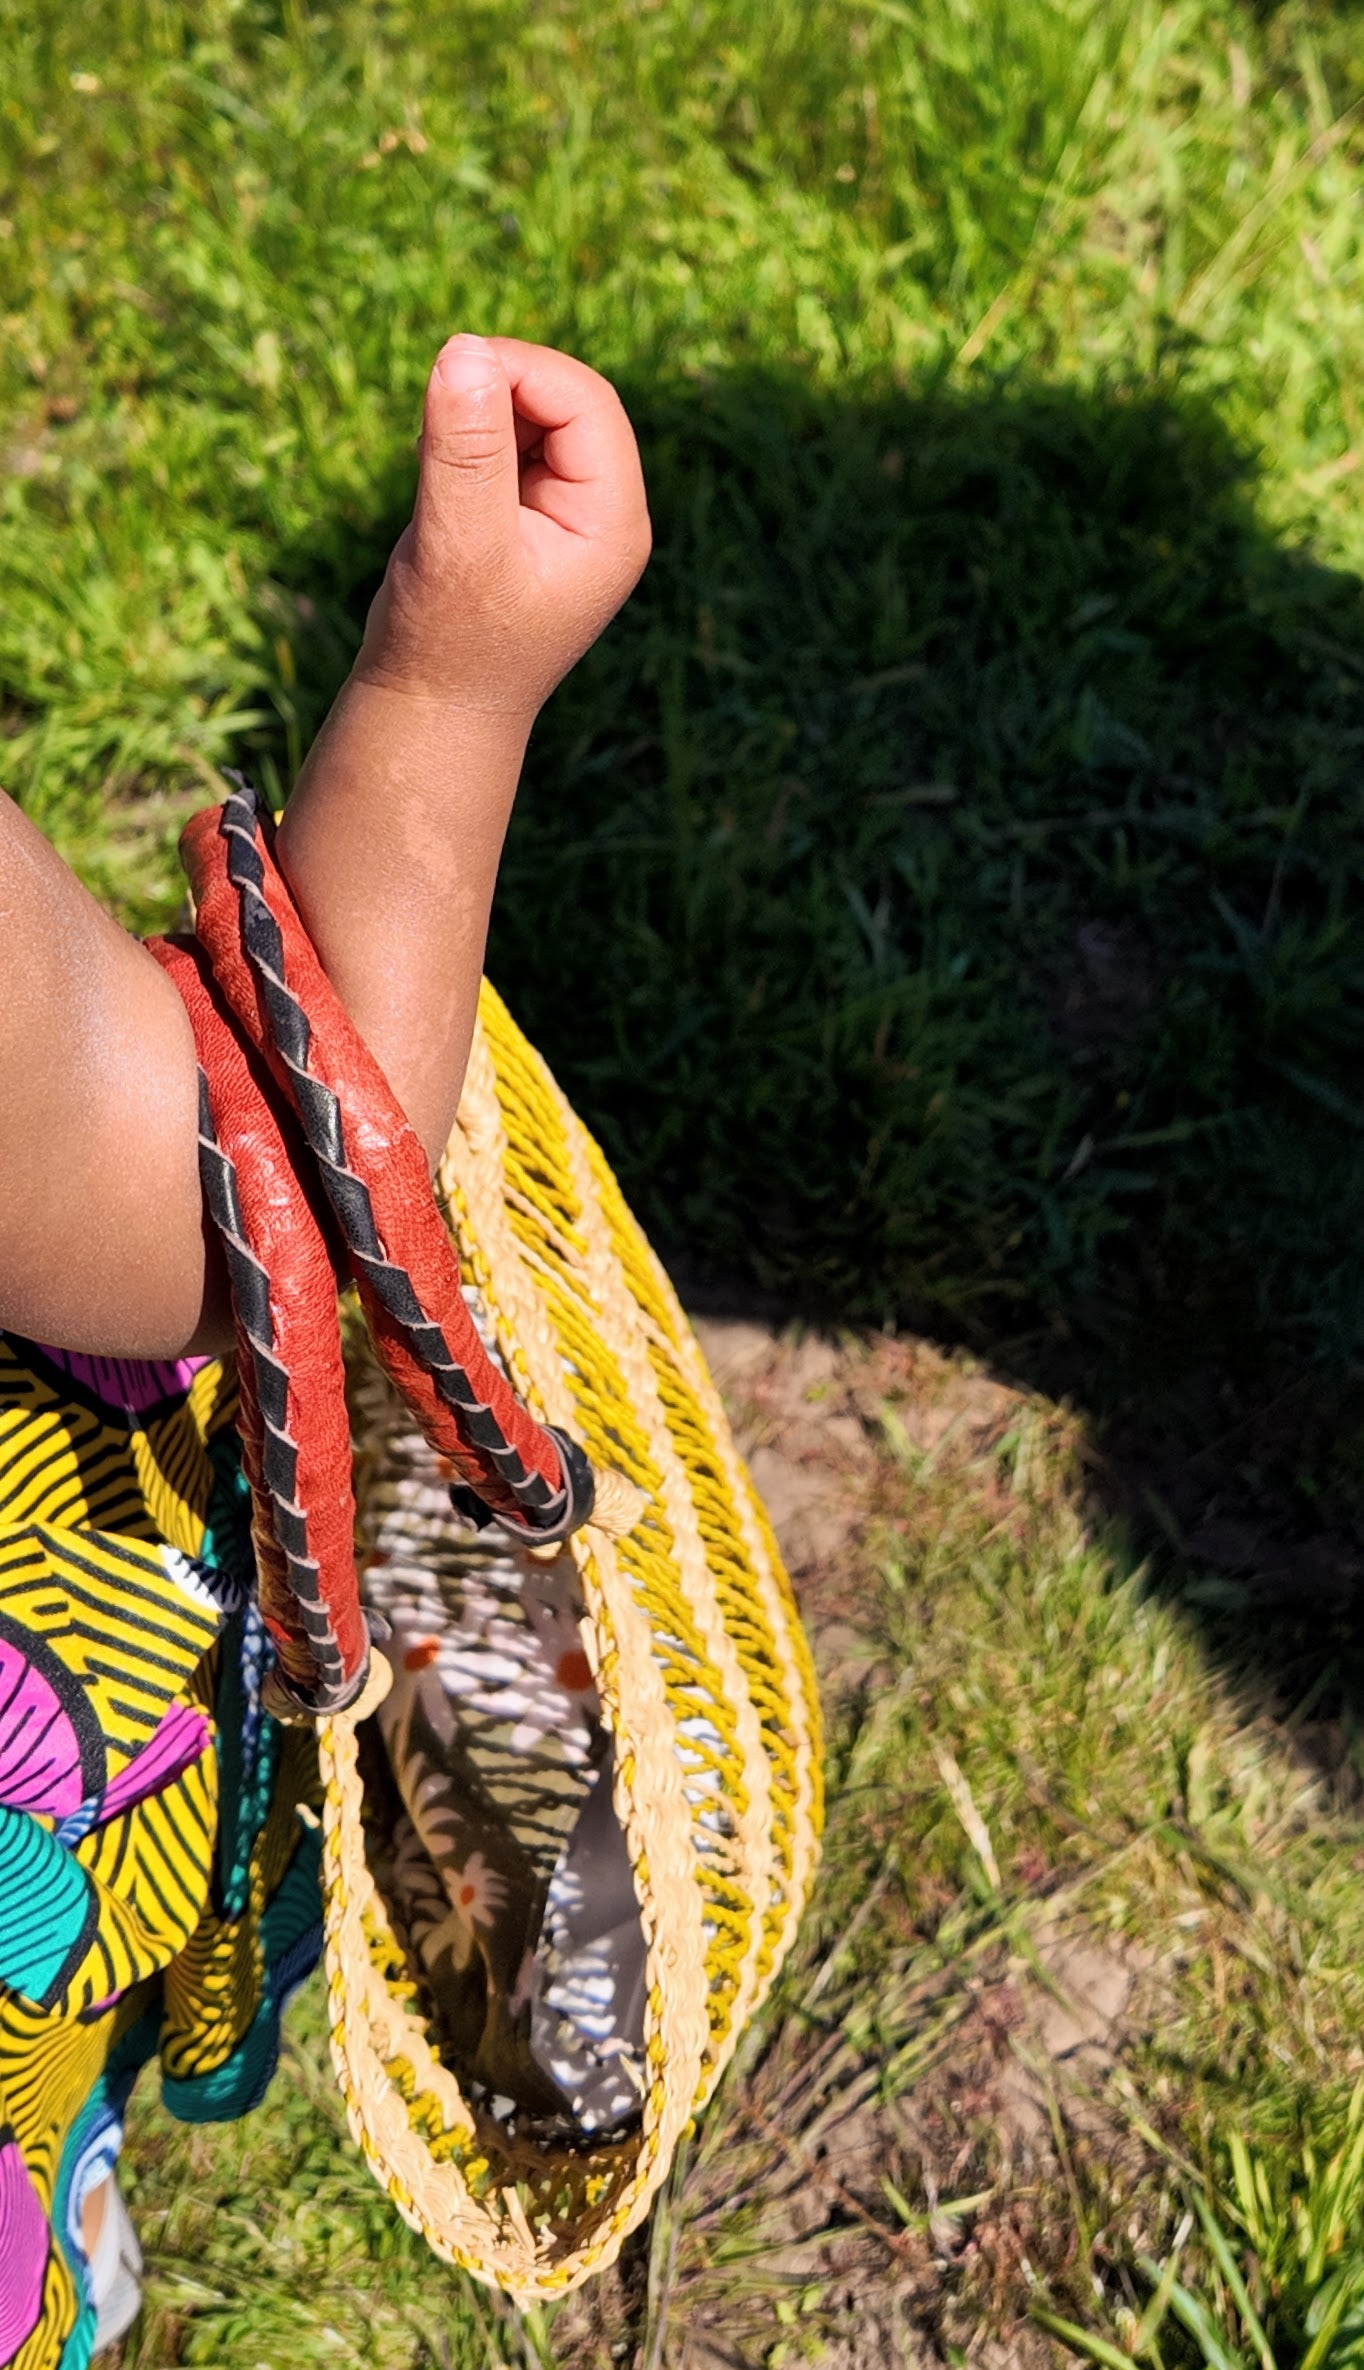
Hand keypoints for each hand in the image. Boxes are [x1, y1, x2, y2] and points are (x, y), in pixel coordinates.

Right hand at [353, 334, 652, 724]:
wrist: (433, 712)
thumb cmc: (450, 643)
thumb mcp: (456, 541)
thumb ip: (465, 448)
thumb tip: (465, 349)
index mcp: (611, 524)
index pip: (587, 405)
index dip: (523, 370)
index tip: (451, 368)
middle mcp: (603, 515)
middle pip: (567, 402)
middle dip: (500, 390)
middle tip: (435, 412)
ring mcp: (567, 516)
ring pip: (534, 418)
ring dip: (480, 417)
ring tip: (433, 468)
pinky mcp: (527, 518)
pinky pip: (507, 446)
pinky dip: (468, 442)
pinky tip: (435, 483)